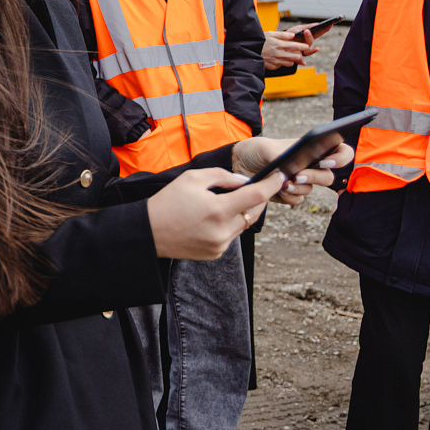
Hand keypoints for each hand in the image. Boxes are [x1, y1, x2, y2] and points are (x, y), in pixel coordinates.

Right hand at [147, 168, 277, 259]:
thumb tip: (244, 182)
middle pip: (254, 212)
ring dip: (242, 211)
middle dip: (258, 198)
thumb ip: (222, 176)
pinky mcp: (216, 253)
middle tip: (253, 186)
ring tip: (227, 201)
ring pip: (244, 224)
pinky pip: (231, 235)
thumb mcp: (192, 178)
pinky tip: (212, 218)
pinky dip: (229, 224)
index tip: (280, 176)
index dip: (272, 184)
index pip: (256, 196)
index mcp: (218, 209)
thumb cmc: (168, 201)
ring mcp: (220, 245)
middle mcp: (223, 230)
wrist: (149, 232)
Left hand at [232, 137, 353, 203]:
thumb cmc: (256, 150)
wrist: (238, 164)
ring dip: (297, 188)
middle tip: (298, 175)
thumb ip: (279, 155)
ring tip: (282, 183)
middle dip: (315, 177)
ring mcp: (301, 181)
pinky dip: (287, 197)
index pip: (341, 152)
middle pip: (328, 177)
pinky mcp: (290, 194)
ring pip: (309, 190)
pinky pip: (296, 200)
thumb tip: (289, 169)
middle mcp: (311, 166)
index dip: (341, 157)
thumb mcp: (265, 147)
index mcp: (312, 149)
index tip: (327, 161)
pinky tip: (277, 190)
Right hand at [262, 27, 318, 69]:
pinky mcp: (273, 66)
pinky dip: (282, 62)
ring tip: (287, 55)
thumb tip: (293, 35)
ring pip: (291, 62)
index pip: (296, 46)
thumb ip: (282, 34)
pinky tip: (278, 58)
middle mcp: (279, 53)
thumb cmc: (259, 41)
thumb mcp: (270, 34)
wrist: (249, 51)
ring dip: (291, 59)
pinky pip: (282, 65)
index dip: (303, 46)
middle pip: (296, 56)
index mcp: (280, 44)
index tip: (306, 46)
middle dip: (299, 54)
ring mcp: (276, 61)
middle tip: (296, 51)